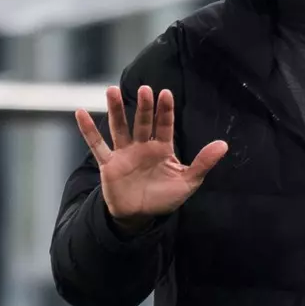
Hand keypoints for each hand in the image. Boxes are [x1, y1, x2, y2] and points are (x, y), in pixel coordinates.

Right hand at [76, 85, 227, 227]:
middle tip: (145, 89)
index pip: (164, 125)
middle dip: (144, 107)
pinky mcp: (109, 165)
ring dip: (116, 110)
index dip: (165, 110)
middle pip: (143, 122)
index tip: (166, 93)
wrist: (140, 217)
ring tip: (112, 90)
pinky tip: (80, 113)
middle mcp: (142, 146)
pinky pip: (97, 145)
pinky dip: (88, 130)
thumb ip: (203, 162)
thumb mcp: (188, 181)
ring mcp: (124, 154)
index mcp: (162, 148)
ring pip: (119, 127)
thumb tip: (224, 144)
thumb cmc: (164, 197)